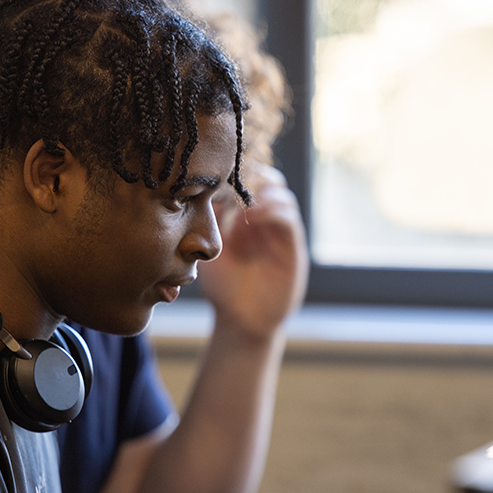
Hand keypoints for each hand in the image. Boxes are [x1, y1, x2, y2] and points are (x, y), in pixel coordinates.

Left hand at [198, 163, 308, 339]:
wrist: (241, 321)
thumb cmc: (223, 287)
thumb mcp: (208, 248)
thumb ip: (210, 220)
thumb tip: (200, 187)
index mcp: (246, 216)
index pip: (250, 179)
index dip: (238, 171)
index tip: (219, 171)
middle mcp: (267, 220)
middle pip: (269, 180)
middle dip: (252, 176)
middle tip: (233, 180)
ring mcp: (281, 233)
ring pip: (282, 194)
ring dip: (262, 192)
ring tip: (241, 202)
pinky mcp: (293, 248)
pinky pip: (289, 218)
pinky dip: (272, 211)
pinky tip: (250, 218)